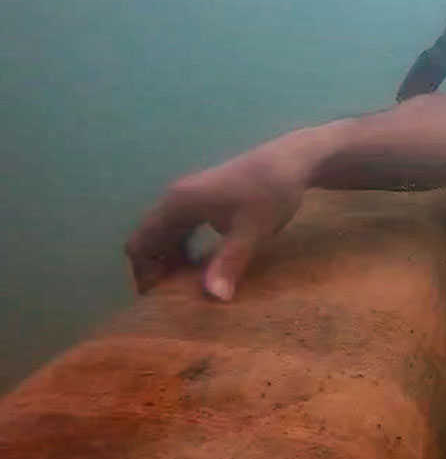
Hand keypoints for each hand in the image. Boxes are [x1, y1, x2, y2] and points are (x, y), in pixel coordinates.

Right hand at [124, 148, 306, 301]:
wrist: (292, 160)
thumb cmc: (271, 192)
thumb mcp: (252, 230)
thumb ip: (229, 262)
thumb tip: (215, 298)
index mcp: (178, 204)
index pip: (140, 244)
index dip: (144, 273)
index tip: (163, 297)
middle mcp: (176, 198)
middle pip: (148, 240)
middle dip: (158, 270)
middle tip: (178, 297)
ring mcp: (189, 196)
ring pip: (165, 234)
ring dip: (172, 260)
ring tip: (193, 284)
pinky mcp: (204, 198)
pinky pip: (182, 228)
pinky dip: (186, 248)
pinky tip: (207, 264)